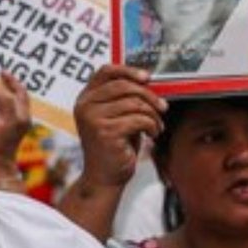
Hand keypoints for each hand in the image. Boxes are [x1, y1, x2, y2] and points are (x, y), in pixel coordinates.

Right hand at [73, 64, 166, 191]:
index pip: (105, 71)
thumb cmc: (116, 145)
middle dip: (149, 95)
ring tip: (157, 126)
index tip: (147, 77)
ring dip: (153, 115)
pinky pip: (139, 119)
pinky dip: (152, 126)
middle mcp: (85, 106)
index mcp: (86, 98)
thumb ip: (125, 97)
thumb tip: (149, 78)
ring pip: (135, 103)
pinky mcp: (105, 132)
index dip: (128, 70)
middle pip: (125, 86)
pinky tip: (153, 135)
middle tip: (163, 107)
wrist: (105, 177)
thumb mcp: (117, 116)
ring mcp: (93, 119)